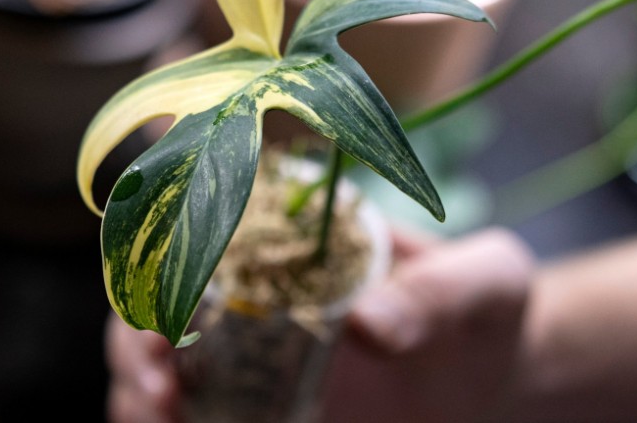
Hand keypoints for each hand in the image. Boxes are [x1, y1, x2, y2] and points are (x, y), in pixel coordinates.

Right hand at [104, 227, 533, 422]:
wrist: (500, 375)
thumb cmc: (488, 308)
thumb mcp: (485, 283)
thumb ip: (439, 290)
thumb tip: (367, 322)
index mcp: (300, 243)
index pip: (207, 232)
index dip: (164, 260)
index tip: (167, 306)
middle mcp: (265, 298)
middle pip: (162, 308)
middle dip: (137, 343)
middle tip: (158, 386)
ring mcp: (261, 362)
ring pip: (167, 375)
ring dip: (138, 396)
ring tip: (158, 420)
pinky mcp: (272, 412)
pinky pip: (209, 419)